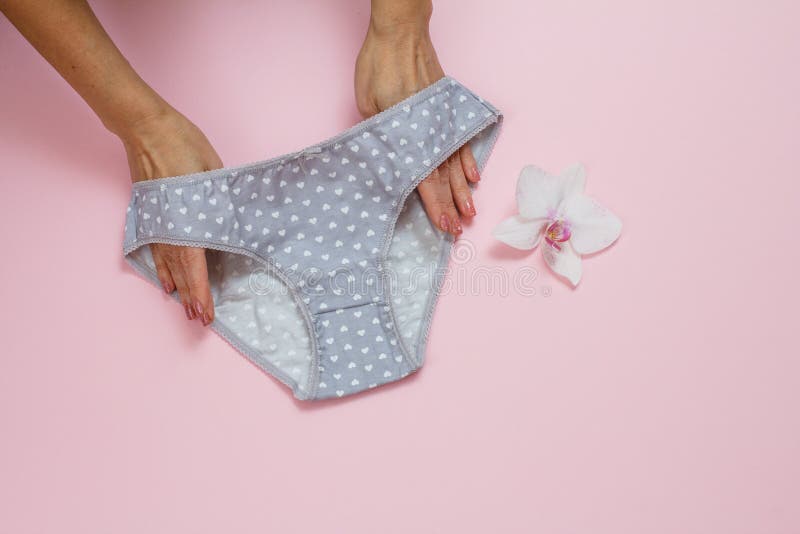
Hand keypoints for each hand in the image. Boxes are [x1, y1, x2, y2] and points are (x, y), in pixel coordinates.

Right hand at [122, 110, 222, 324]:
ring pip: (167, 263)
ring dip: (179, 287)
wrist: (147, 126)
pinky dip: (162, 267)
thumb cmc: (185, 145)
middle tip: (201, 320)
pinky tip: (166, 281)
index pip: (196, 267)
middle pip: (181, 271)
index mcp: (187, 220)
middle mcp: (169, 227)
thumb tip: (230, 225)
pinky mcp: (150, 213)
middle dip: (192, 297)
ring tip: (185, 308)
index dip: (201, 292)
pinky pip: (156, 248)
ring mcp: (157, 221)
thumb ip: (221, 204)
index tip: (207, 314)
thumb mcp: (214, 174)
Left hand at [354, 3, 479, 235]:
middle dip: (450, 206)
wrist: (401, 32)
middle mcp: (431, 132)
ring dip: (462, 190)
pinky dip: (468, 160)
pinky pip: (461, 141)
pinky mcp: (447, 109)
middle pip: (443, 178)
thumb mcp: (368, 106)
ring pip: (455, 164)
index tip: (443, 226)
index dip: (435, 206)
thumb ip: (381, 137)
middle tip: (457, 230)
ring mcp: (443, 121)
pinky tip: (473, 176)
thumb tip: (388, 159)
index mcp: (409, 136)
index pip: (424, 181)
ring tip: (469, 212)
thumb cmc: (378, 66)